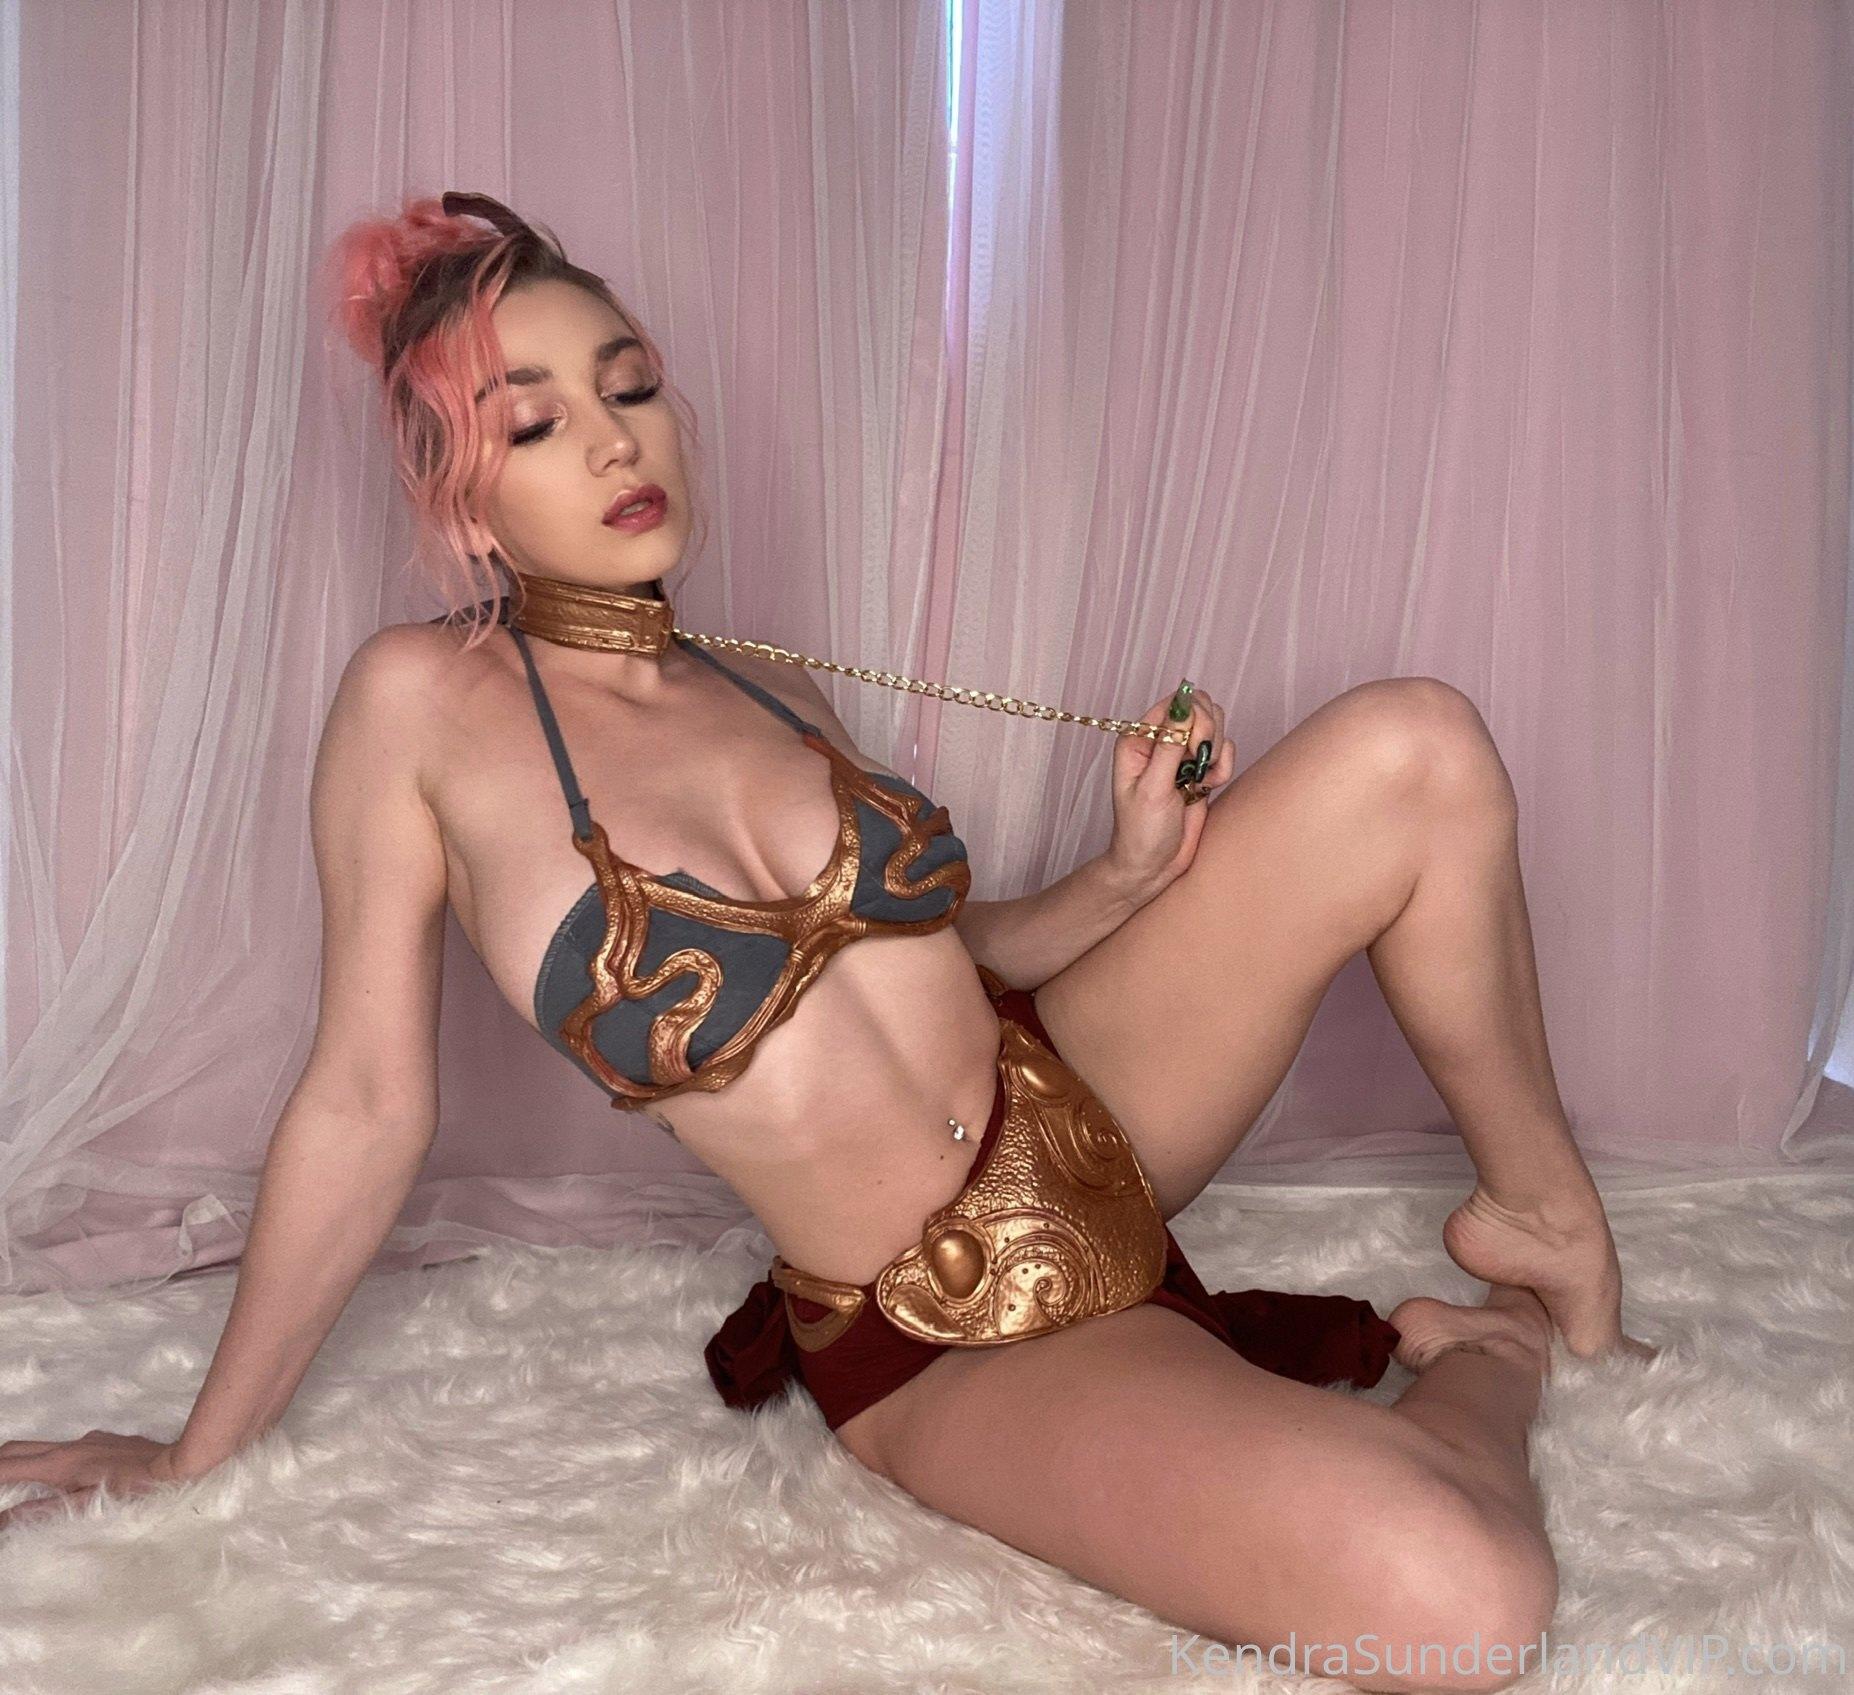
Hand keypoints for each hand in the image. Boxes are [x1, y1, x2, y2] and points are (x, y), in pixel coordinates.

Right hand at [0, 1430, 189, 1529]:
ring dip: (22, 1461)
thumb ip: (42, 1511)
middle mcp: (70, 1445)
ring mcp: (88, 1440)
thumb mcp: (85, 1506)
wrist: (176, 1466)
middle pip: (17, 1448)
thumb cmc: (133, 1491)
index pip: (8, 1465)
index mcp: (60, 1463)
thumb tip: (3, 1518)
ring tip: (13, 1484)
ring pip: (42, 1446)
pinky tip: (61, 1480)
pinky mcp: (104, 1441)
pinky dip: (50, 1461)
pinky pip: (67, 1448)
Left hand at [1102, 677, 1234, 899]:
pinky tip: (1207, 788)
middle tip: (1197, 766)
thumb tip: (1184, 706)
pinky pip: (1224, 752)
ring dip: (1216, 753)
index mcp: (1139, 739)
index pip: (1175, 703)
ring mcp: (1182, 754)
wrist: (1152, 866)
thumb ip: (1171, 746)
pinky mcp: (1200, 770)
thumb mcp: (1153, 788)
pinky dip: (1223, 768)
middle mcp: (1160, 741)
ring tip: (1200, 780)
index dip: (1192, 718)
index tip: (1194, 746)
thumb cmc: (1141, 831)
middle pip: (1200, 709)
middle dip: (1208, 734)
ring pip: (1215, 728)